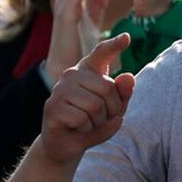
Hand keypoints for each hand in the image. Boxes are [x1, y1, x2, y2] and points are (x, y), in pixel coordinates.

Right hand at [38, 33, 135, 165]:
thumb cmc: (93, 122)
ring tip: (89, 123)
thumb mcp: (114, 109)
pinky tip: (77, 128)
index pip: (101, 53)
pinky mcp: (52, 107)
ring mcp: (59, 90)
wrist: (67, 145)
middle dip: (112, 110)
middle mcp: (72, 75)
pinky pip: (82, 119)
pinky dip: (86, 129)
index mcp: (88, 71)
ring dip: (99, 122)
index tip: (127, 37)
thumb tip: (129, 77)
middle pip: (108, 89)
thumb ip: (123, 93)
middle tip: (101, 118)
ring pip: (96, 106)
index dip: (114, 45)